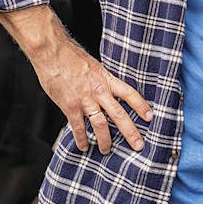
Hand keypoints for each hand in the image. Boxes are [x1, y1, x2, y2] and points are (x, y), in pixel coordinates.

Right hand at [34, 39, 153, 154]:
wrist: (52, 53)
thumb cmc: (71, 57)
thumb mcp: (94, 66)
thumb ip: (102, 80)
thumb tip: (108, 90)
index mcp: (107, 79)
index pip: (130, 94)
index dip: (141, 106)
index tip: (150, 117)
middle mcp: (99, 91)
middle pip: (119, 114)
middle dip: (130, 132)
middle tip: (138, 145)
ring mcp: (84, 100)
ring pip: (100, 125)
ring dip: (105, 140)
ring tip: (107, 150)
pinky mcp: (69, 106)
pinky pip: (78, 127)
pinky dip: (82, 139)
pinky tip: (84, 147)